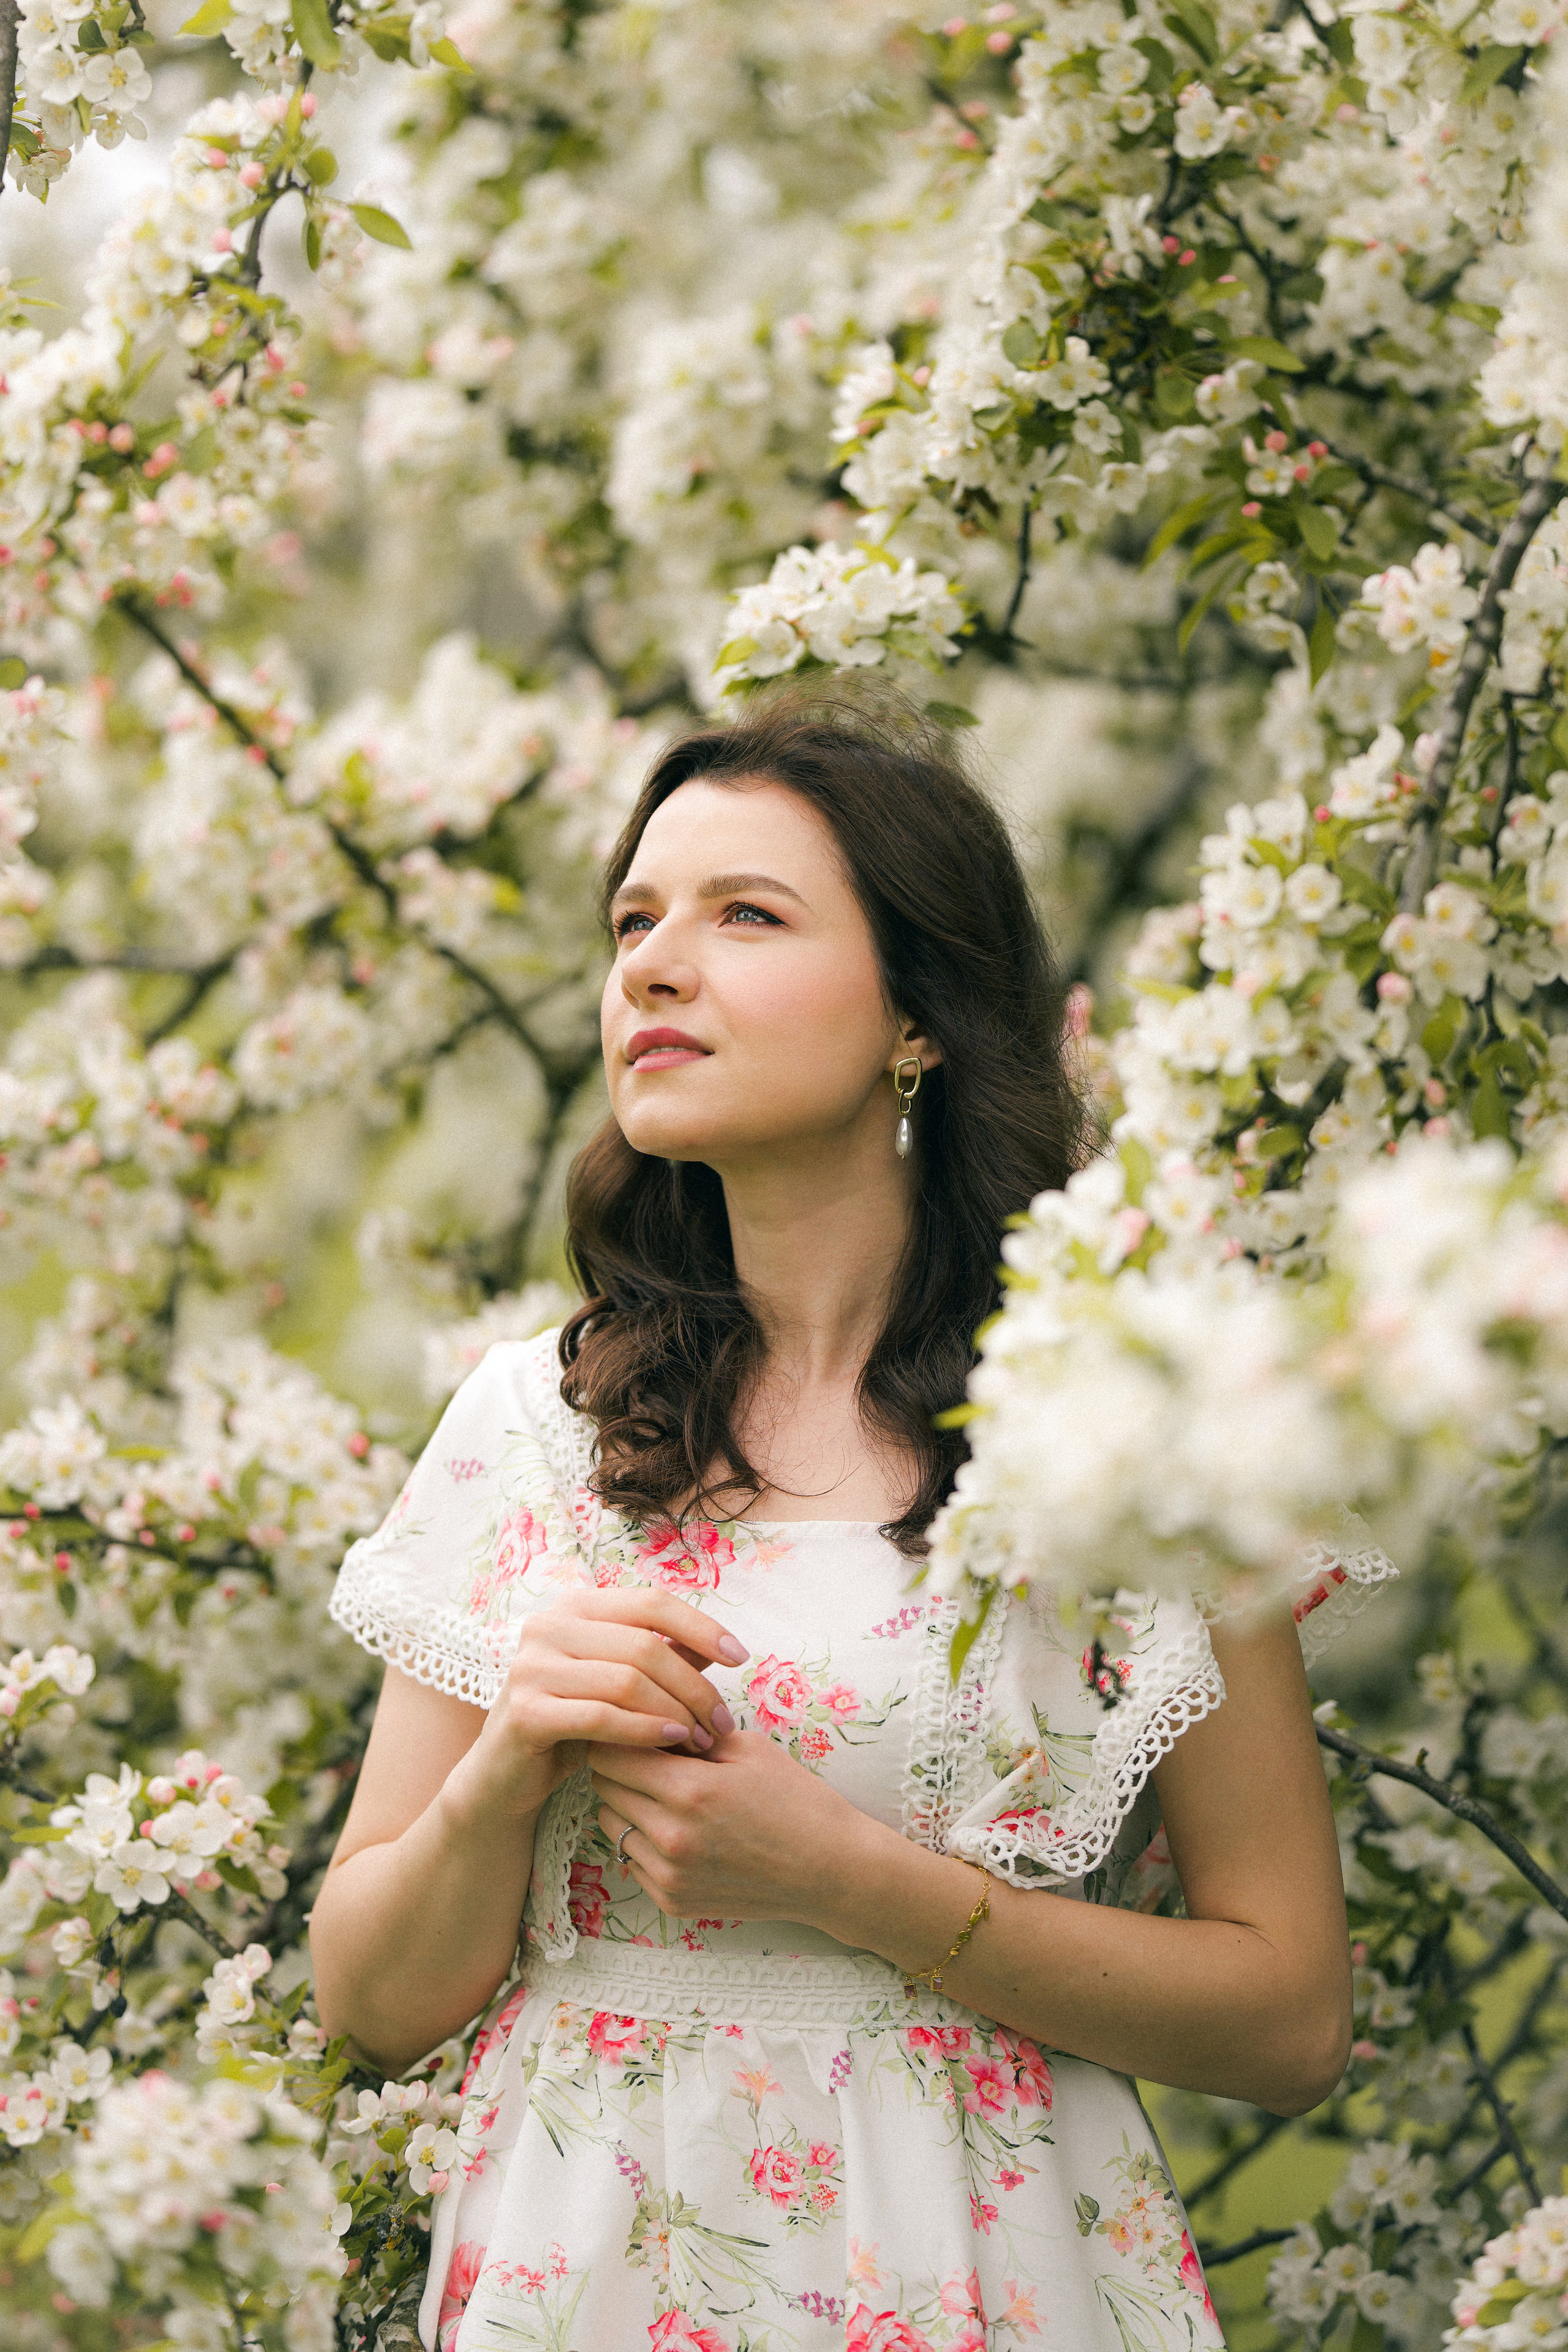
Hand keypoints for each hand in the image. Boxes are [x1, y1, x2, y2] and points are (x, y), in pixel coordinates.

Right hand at [458, 1588, 747, 1823]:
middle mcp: (548, 1625)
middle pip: (644, 1645)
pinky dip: (643, 1729)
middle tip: (722, 1720)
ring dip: (675, 1711)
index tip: (740, 1656)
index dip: (701, 1626)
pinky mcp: (525, 1711)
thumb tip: (718, 1647)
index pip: (652, 1601)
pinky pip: (600, 1716)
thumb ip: (661, 1659)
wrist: (505, 1775)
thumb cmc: (572, 1723)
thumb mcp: (619, 1683)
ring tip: (701, 1738)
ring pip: (626, 1680)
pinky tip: (671, 1741)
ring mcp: (531, 1666)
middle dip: (694, 1685)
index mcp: (574, 1606)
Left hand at [588, 1728, 863, 1925]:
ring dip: (629, 1805)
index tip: (633, 1728)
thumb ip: (691, 1733)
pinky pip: (631, 1860)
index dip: (618, 1734)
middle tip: (650, 1757)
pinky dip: (645, 1842)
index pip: (610, 1754)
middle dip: (620, 1766)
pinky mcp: (672, 1901)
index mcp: (689, 1790)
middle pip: (603, 1787)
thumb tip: (648, 1721)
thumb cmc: (796, 1801)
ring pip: (611, 1825)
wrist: (829, 1870)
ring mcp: (668, 1875)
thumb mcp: (749, 1748)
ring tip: (668, 1796)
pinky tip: (682, 1832)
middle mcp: (670, 1837)